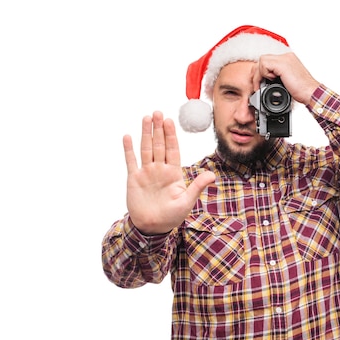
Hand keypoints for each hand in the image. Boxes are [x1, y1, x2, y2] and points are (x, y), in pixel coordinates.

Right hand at [123, 111, 215, 234]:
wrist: (152, 227)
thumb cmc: (171, 216)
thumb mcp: (187, 201)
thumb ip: (197, 186)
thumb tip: (211, 175)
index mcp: (173, 173)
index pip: (172, 149)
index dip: (171, 135)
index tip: (170, 121)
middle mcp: (159, 169)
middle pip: (159, 145)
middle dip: (158, 129)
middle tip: (158, 113)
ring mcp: (146, 173)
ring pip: (146, 149)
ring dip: (145, 133)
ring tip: (146, 118)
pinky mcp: (134, 179)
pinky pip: (131, 161)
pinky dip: (129, 149)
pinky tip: (128, 137)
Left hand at [253, 52, 319, 105]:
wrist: (310, 93)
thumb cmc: (302, 90)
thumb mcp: (287, 81)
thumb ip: (278, 77)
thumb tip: (266, 82)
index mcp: (288, 60)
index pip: (268, 61)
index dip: (261, 73)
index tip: (260, 84)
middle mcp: (286, 57)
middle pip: (263, 59)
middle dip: (257, 74)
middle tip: (258, 86)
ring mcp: (285, 59)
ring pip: (262, 61)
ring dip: (259, 75)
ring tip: (263, 86)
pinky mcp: (282, 64)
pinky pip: (264, 65)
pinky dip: (264, 74)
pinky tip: (271, 81)